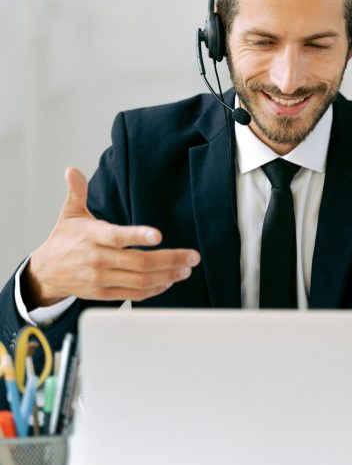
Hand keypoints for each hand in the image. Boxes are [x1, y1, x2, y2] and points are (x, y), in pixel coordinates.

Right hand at [22, 167, 200, 307]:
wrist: (47, 272)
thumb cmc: (64, 239)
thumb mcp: (69, 213)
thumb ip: (77, 192)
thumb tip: (71, 170)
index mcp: (93, 236)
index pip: (118, 237)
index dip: (138, 236)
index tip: (158, 235)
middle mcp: (98, 259)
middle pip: (139, 263)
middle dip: (170, 259)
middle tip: (192, 257)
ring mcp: (102, 279)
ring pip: (141, 281)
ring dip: (168, 275)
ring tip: (186, 269)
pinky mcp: (104, 294)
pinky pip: (134, 294)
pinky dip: (155, 289)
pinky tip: (169, 280)